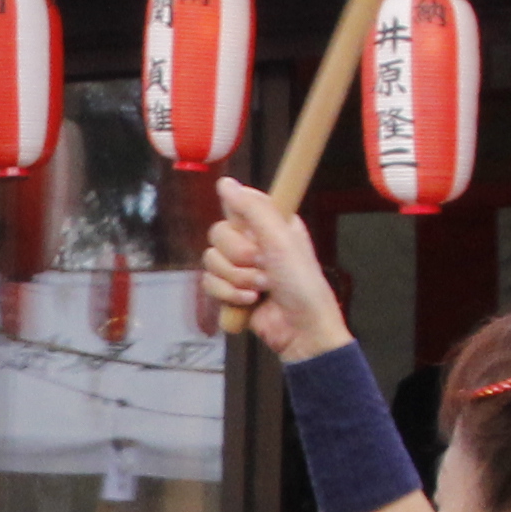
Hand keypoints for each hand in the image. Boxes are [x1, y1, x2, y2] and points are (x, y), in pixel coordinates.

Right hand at [197, 179, 353, 360]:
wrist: (301, 329)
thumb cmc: (301, 283)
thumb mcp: (281, 239)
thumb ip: (252, 209)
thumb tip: (224, 182)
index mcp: (271, 222)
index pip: (238, 204)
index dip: (241, 221)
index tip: (254, 234)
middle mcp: (254, 241)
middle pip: (218, 233)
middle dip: (239, 256)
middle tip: (263, 266)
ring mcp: (241, 267)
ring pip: (211, 260)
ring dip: (236, 279)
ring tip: (261, 288)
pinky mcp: (230, 290)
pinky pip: (209, 283)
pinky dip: (228, 295)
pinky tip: (250, 302)